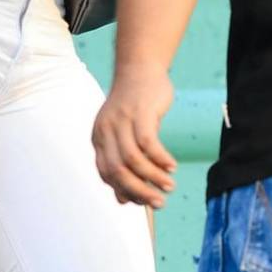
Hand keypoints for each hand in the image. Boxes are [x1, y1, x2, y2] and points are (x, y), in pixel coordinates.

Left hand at [92, 64, 177, 207]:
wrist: (139, 69)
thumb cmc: (134, 106)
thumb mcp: (122, 134)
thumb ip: (121, 163)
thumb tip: (123, 200)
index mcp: (99, 138)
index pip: (106, 174)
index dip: (124, 191)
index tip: (142, 201)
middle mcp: (106, 131)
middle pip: (118, 171)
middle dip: (139, 191)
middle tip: (159, 203)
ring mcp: (122, 121)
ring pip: (133, 160)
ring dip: (153, 177)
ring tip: (169, 186)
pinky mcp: (140, 113)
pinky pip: (149, 143)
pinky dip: (161, 159)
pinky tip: (172, 166)